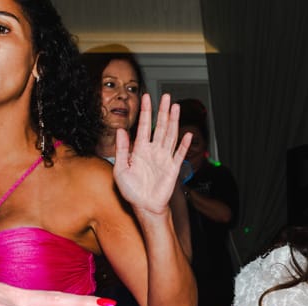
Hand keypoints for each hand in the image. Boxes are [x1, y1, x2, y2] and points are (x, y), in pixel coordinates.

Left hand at [113, 94, 192, 216]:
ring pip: (170, 135)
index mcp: (139, 150)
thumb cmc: (131, 190)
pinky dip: (183, 145)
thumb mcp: (120, 169)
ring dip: (174, 121)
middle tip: (166, 96)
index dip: (145, 111)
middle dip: (163, 111)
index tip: (146, 97)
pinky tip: (187, 134)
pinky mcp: (173, 168)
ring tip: (176, 107)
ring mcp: (164, 158)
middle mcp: (153, 151)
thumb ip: (121, 149)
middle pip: (160, 126)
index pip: (143, 126)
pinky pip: (179, 154)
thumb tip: (121, 130)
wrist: (144, 206)